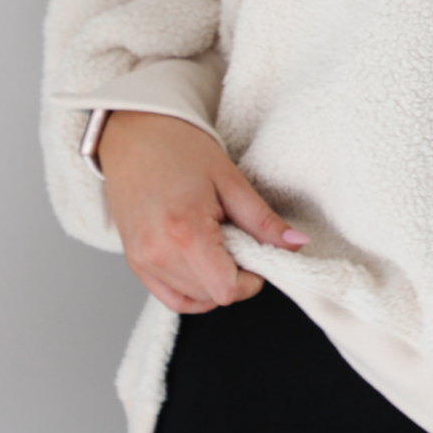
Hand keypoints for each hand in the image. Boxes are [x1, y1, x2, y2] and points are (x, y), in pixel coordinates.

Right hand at [97, 111, 308, 314]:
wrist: (135, 133)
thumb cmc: (179, 148)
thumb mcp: (230, 180)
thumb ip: (263, 220)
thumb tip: (298, 243)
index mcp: (185, 233)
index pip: (227, 289)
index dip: (252, 280)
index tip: (258, 258)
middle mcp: (158, 253)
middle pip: (212, 296)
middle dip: (234, 277)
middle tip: (237, 240)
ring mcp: (142, 261)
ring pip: (193, 299)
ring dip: (214, 282)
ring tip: (216, 242)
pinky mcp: (134, 263)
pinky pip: (170, 297)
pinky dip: (193, 291)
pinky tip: (203, 265)